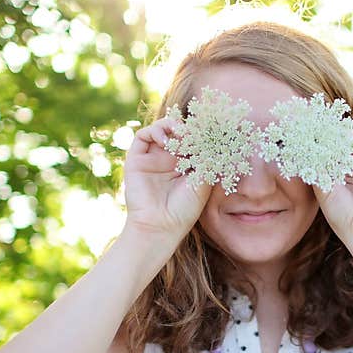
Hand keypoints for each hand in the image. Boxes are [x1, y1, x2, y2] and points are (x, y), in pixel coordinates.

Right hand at [122, 117, 212, 240]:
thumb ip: (207, 158)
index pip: (193, 139)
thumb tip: (215, 136)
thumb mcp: (203, 181)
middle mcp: (169, 160)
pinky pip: (143, 136)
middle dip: (188, 127)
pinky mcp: (137, 159)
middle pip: (177, 131)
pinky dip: (155, 131)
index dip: (200, 132)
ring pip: (161, 129)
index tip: (211, 131)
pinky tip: (166, 141)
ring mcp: (153, 158)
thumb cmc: (185, 210)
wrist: (160, 226)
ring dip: (172, 125)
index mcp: (186, 165)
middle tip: (196, 131)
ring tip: (181, 134)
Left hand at [312, 136, 352, 245]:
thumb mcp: (323, 188)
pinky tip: (337, 136)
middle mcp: (347, 169)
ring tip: (321, 129)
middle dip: (322, 137)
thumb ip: (317, 167)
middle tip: (307, 127)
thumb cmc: (340, 214)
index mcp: (332, 176)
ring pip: (346, 143)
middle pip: (333, 146)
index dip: (311, 146)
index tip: (297, 137)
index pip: (321, 155)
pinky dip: (349, 138)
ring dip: (334, 136)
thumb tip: (305, 147)